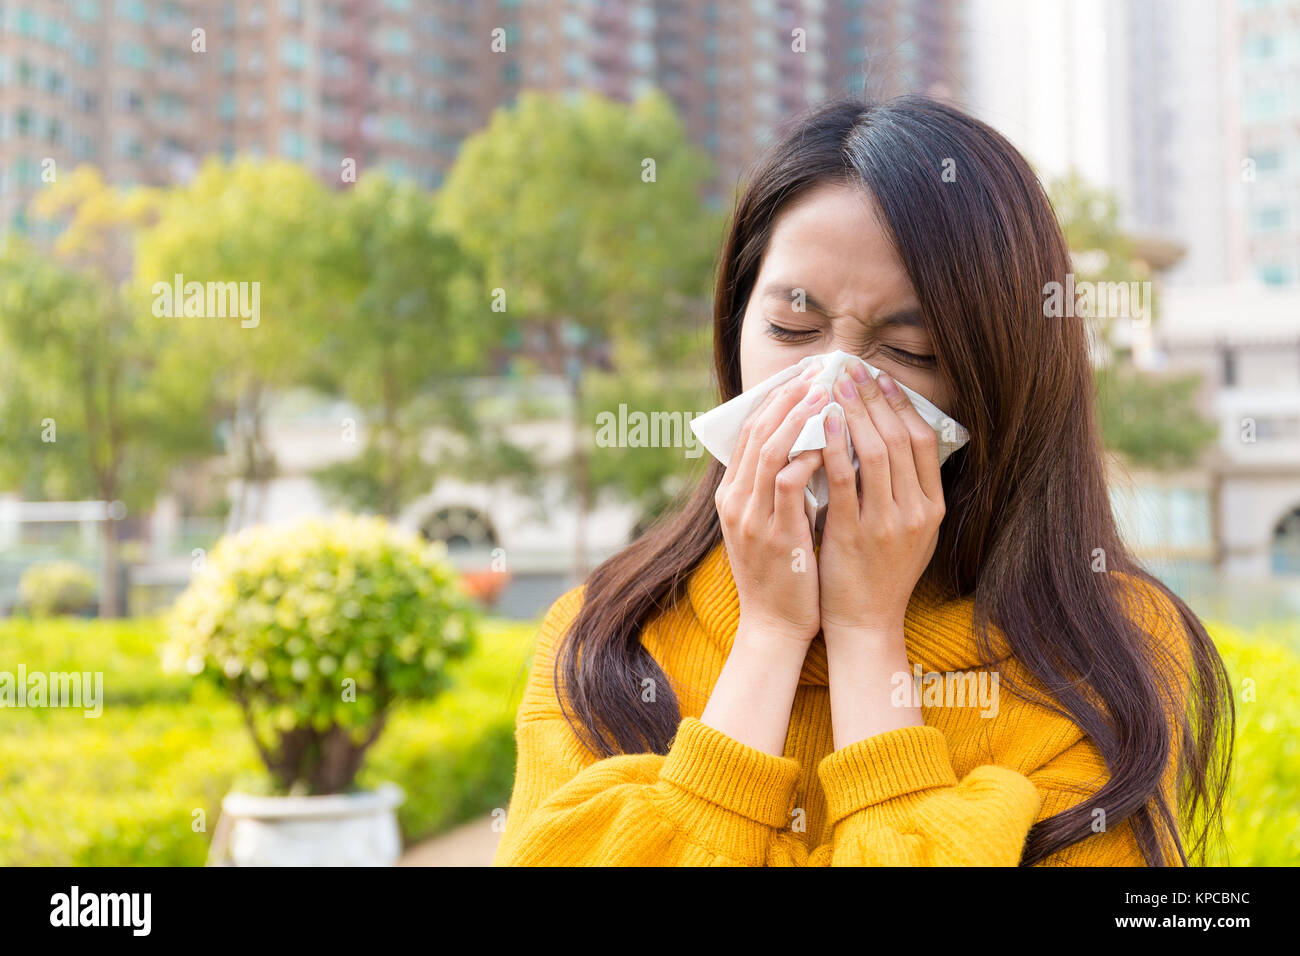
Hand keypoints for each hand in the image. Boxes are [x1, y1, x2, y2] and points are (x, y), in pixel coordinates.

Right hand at [714, 364, 828, 646]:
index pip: (748, 432)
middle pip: (755, 432)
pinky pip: (788, 484)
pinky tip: (831, 442)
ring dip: (797, 418)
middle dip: (787, 398)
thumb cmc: (784, 574)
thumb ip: (779, 488)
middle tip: (817, 372)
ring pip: (769, 451)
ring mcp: (752, 518)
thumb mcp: (772, 523)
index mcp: (733, 495)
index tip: (802, 375)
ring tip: (824, 393)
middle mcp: (736, 502)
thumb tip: (805, 446)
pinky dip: (807, 457)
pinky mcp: (775, 535)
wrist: (776, 626)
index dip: (774, 400)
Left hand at [816, 360, 946, 636]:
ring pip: (875, 452)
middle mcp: (916, 512)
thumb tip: (888, 438)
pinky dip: (834, 446)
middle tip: (851, 369)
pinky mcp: (855, 534)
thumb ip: (903, 490)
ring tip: (835, 384)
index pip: (924, 441)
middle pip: (900, 438)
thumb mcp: (907, 531)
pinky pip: (844, 480)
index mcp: (932, 507)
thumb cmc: (878, 574)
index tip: (881, 378)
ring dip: (854, 412)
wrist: (863, 624)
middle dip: (874, 399)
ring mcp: (887, 523)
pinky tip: (823, 422)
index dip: (902, 405)